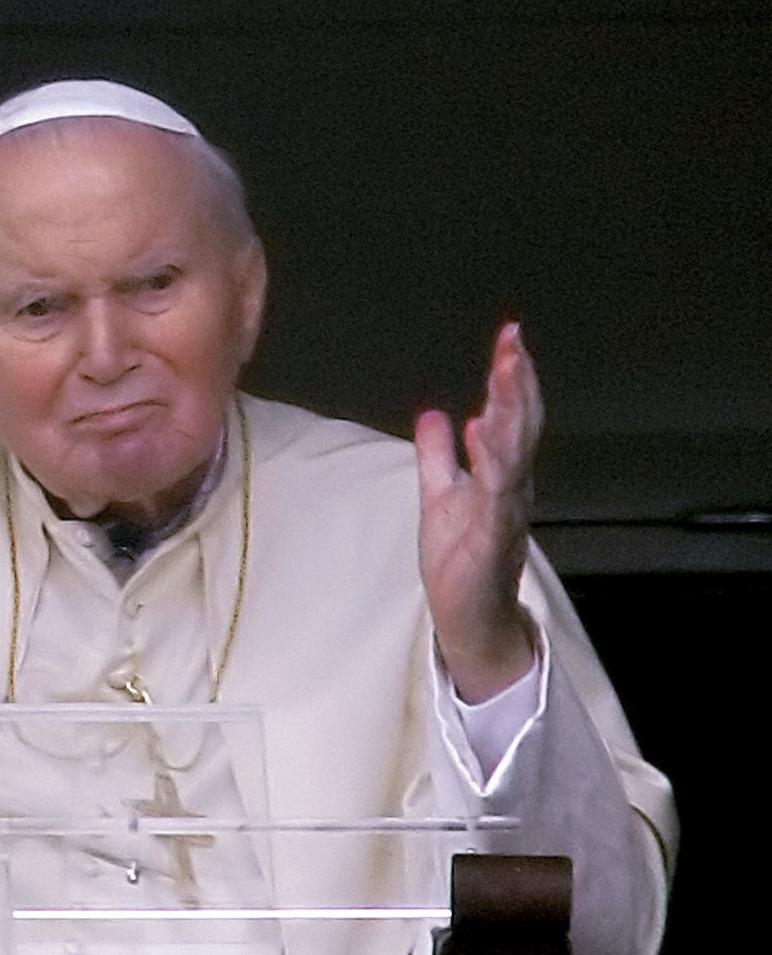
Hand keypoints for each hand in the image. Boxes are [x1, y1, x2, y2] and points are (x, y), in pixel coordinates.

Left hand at [415, 321, 542, 701]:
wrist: (469, 617)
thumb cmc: (460, 560)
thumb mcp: (439, 496)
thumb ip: (437, 456)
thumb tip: (433, 412)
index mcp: (501, 474)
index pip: (511, 415)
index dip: (511, 377)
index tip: (509, 337)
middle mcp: (512, 487)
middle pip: (521, 425)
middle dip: (518, 381)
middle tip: (514, 339)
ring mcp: (504, 512)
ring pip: (514, 453)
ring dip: (511, 412)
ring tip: (506, 372)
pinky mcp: (491, 540)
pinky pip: (495, 497)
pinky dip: (492, 465)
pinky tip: (483, 434)